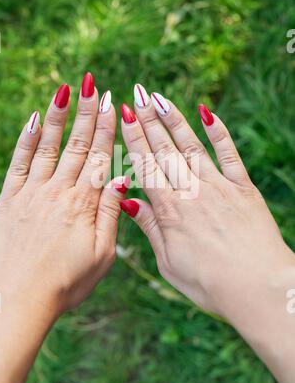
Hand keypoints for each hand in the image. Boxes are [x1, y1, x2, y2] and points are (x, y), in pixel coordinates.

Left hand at [0, 73, 126, 382]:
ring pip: (49, 147)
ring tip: (66, 91)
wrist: (17, 301)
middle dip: (87, 113)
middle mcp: (58, 191)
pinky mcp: (9, 199)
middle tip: (94, 86)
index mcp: (85, 204)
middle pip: (77, 145)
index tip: (112, 104)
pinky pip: (20, 162)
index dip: (107, 129)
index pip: (100, 157)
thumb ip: (111, 214)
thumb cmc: (65, 283)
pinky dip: (28, 140)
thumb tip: (121, 179)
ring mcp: (31, 193)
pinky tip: (35, 121)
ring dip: (59, 117)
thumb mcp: (101, 255)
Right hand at [121, 84, 294, 382]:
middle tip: (136, 95)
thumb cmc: (210, 283)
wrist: (258, 288)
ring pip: (191, 146)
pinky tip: (207, 112)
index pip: (145, 165)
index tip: (123, 115)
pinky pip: (229, 154)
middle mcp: (191, 191)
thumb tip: (128, 200)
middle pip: (164, 149)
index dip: (133, 138)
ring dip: (174, 120)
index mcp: (170, 210)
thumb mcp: (169, 262)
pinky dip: (218, 132)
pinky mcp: (243, 188)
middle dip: (147, 120)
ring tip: (160, 98)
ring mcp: (219, 186)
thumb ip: (150, 228)